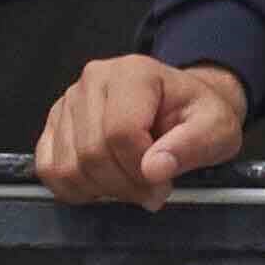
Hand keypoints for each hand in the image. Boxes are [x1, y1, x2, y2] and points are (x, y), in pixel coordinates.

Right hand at [37, 56, 251, 209]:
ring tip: (130, 184)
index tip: (162, 185)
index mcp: (133, 73)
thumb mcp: (216, 128)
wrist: (182, 105)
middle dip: (124, 185)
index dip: (140, 172)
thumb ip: (191, 146)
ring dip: (102, 190)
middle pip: (92, 152)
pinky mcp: (55, 123)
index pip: (121, 133)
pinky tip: (103, 185)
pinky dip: (74, 188)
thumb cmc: (196, 114)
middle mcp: (94, 80)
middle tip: (150, 191)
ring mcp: (69, 101)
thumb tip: (154, 169)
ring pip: (69, 165)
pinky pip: (48, 167)